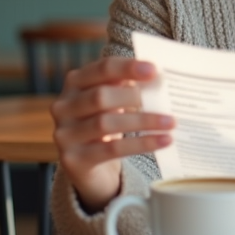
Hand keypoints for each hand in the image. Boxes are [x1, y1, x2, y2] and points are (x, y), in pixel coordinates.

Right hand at [51, 57, 174, 212]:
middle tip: (164, 99)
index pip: (102, 69)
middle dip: (134, 96)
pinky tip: (164, 141)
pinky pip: (112, 149)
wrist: (89, 166)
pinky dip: (142, 144)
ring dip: (143, 121)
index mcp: (75, 82)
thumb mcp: (113, 101)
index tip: (154, 69)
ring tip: (171, 122)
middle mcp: (64, 106)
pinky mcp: (73, 159)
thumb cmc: (106, 123)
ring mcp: (65, 134)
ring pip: (105, 123)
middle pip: (100, 96)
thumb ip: (128, 86)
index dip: (128, 67)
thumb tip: (159, 78)